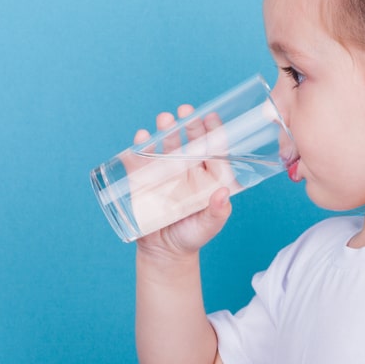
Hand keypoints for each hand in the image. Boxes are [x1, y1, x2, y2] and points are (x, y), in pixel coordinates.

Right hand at [124, 105, 236, 257]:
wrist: (163, 252)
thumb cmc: (191, 236)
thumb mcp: (208, 226)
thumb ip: (218, 212)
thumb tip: (224, 194)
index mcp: (207, 176)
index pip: (213, 149)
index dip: (213, 132)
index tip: (211, 117)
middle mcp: (188, 169)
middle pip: (190, 141)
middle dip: (189, 124)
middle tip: (186, 111)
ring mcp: (165, 172)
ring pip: (166, 145)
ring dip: (165, 130)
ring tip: (165, 119)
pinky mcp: (144, 178)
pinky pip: (142, 158)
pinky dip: (141, 146)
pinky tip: (142, 137)